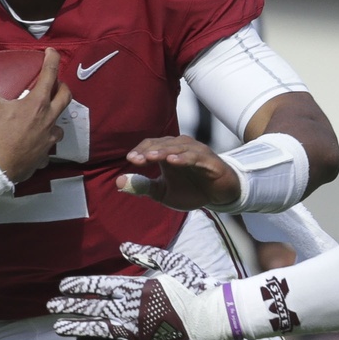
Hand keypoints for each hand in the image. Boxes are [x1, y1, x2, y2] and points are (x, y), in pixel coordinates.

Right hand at [0, 47, 70, 181]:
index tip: (52, 52)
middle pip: (65, 97)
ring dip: (55, 115)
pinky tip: (37, 142)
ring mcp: (49, 139)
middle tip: (55, 83)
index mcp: (37, 103)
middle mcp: (48, 119)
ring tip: (46, 114)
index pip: (50, 75)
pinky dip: (45, 141)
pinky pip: (49, 146)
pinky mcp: (44, 155)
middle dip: (62, 86)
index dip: (52, 60)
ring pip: (60, 123)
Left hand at [49, 244, 222, 339]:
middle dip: (70, 306)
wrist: (214, 316)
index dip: (78, 286)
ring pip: (98, 327)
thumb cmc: (196, 285)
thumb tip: (123, 247)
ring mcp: (136, 330)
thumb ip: (146, 254)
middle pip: (93, 307)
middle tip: (50, 305)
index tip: (62, 286)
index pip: (98, 286)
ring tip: (58, 326)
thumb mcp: (173, 261)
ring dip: (76, 325)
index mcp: (137, 287)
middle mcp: (131, 309)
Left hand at [116, 136, 240, 210]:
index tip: (130, 160)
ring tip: (152, 158)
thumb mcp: (163, 193)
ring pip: (178, 147)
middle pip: (162, 143)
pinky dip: (184, 158)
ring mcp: (196, 152)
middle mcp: (181, 147)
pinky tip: (174, 162)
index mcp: (168, 152)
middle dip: (148, 151)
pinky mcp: (209, 160)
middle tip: (136, 159)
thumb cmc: (191, 190)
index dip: (141, 150)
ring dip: (164, 152)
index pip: (151, 145)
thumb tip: (119, 182)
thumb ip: (143, 186)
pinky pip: (195, 156)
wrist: (219, 196)